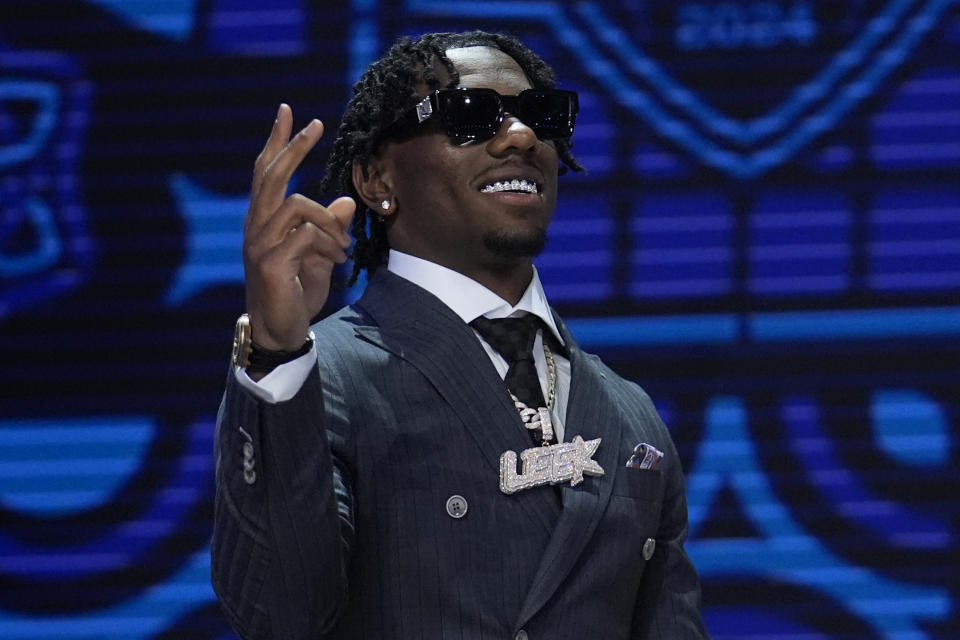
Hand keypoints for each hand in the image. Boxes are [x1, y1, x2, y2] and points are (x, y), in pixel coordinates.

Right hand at [243, 104, 355, 350]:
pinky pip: (306, 235)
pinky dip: (329, 243)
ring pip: (298, 205)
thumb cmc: (296, 291)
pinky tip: (337, 259)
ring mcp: (260, 244)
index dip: (276, 142)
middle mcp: (256, 226)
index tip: (287, 110)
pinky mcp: (270, 262)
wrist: (280, 329)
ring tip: (342, 246)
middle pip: (272, 175)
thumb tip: (346, 202)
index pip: (265, 172)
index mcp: (263, 221)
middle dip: (294, 146)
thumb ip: (328, 228)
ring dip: (330, 222)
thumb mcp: (318, 254)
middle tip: (316, 124)